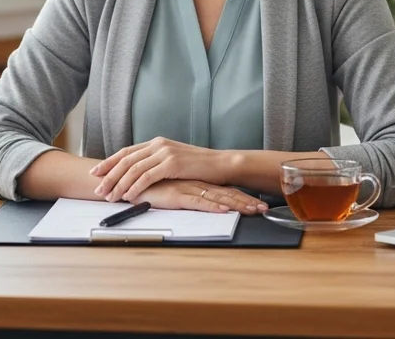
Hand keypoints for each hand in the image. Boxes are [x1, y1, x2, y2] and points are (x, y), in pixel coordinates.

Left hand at [91, 137, 229, 202]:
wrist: (221, 164)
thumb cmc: (198, 167)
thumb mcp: (174, 161)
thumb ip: (157, 163)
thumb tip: (139, 176)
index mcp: (156, 142)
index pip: (126, 152)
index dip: (109, 162)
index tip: (95, 173)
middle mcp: (158, 144)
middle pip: (125, 160)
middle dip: (109, 175)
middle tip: (97, 189)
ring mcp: (165, 153)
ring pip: (133, 169)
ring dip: (119, 184)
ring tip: (110, 197)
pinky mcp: (172, 164)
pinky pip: (147, 176)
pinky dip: (135, 186)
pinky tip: (128, 196)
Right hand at [133, 179, 267, 214]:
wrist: (129, 182)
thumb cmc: (149, 189)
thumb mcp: (172, 194)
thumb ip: (186, 197)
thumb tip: (201, 204)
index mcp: (196, 184)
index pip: (224, 190)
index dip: (241, 197)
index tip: (258, 204)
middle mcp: (195, 184)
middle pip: (226, 193)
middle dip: (246, 202)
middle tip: (265, 209)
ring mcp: (186, 188)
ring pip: (217, 197)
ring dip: (237, 205)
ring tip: (254, 211)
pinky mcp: (176, 195)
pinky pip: (197, 202)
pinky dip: (212, 207)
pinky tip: (224, 211)